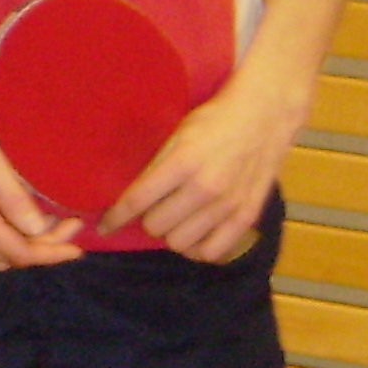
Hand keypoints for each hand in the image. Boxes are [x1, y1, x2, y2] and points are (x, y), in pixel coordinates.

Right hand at [0, 96, 83, 269]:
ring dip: (25, 248)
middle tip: (69, 225)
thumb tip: (40, 230)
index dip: (53, 253)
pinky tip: (16, 225)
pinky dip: (4, 244)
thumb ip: (14, 198)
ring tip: (50, 227)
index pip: (21, 253)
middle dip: (44, 248)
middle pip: (11, 259)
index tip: (80, 245)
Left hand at [101, 68, 300, 262]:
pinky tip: (193, 235)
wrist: (264, 116)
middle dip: (146, 220)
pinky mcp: (246, 215)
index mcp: (183, 162)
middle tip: (151, 209)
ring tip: (173, 220)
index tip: (103, 226)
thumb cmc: (214, 121)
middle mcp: (205, 188)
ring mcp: (228, 205)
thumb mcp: (177, 133)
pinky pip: (211, 252)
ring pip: (179, 242)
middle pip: (155, 226)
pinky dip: (196, 248)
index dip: (114, 218)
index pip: (136, 201)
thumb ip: (155, 165)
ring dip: (170, 234)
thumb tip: (126, 195)